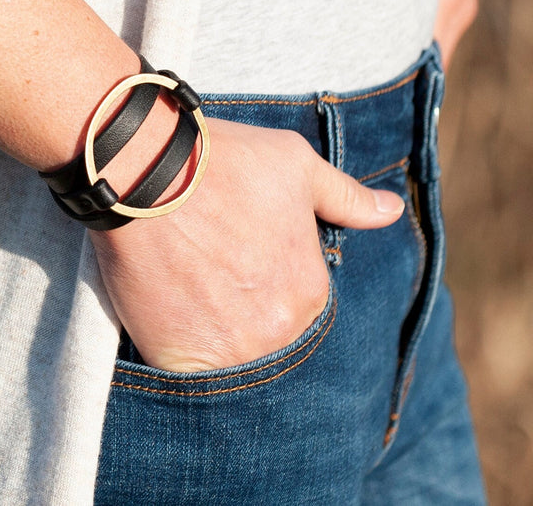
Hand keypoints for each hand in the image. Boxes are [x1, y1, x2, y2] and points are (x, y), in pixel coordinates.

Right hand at [89, 116, 405, 372]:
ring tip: (180, 295)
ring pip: (225, 359)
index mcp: (311, 290)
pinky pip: (182, 374)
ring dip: (207, 337)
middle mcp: (280, 329)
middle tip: (202, 278)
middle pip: (261, 336)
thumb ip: (346, 197)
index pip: (294, 304)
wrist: (143, 169)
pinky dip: (173, 354)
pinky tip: (160, 315)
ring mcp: (230, 350)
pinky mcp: (178, 359)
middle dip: (237, 314)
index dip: (260, 281)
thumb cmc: (221, 160)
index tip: (232, 259)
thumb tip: (391, 211)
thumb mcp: (294, 165)